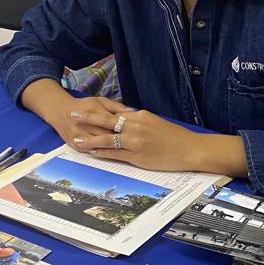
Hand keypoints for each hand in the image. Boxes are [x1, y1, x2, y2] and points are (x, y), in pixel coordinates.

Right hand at [55, 96, 135, 148]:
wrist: (60, 111)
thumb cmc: (84, 105)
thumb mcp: (100, 101)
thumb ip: (117, 107)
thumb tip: (133, 112)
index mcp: (93, 111)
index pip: (112, 123)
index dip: (125, 128)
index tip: (137, 133)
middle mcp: (85, 125)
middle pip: (106, 136)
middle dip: (120, 141)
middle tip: (134, 145)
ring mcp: (79, 136)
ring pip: (98, 146)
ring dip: (111, 150)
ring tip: (125, 152)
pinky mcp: (74, 145)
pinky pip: (90, 152)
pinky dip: (101, 154)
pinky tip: (111, 155)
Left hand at [72, 108, 199, 171]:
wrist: (190, 149)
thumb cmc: (174, 136)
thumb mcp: (155, 122)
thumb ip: (139, 120)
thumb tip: (126, 118)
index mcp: (140, 116)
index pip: (115, 113)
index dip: (98, 112)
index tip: (85, 108)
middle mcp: (135, 126)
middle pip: (107, 121)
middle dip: (88, 118)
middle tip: (73, 115)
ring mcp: (135, 141)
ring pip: (108, 138)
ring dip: (90, 139)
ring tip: (77, 139)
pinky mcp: (137, 156)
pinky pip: (115, 153)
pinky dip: (103, 152)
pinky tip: (93, 152)